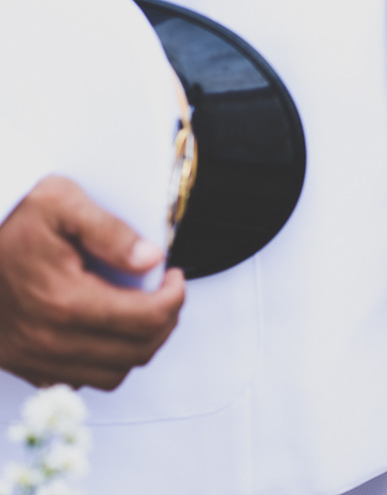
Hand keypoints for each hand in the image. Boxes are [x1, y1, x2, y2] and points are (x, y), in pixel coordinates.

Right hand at [0, 176, 185, 390]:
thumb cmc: (8, 218)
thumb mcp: (60, 201)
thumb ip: (110, 231)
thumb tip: (150, 259)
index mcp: (64, 300)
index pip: (147, 319)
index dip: (174, 297)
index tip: (174, 276)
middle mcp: (48, 338)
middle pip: (137, 352)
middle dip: (165, 322)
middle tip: (166, 294)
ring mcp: (31, 356)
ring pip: (112, 375)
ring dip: (137, 346)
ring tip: (142, 312)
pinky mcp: (20, 362)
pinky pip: (77, 380)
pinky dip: (103, 362)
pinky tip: (105, 330)